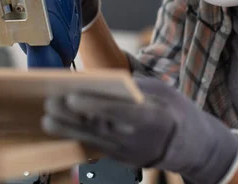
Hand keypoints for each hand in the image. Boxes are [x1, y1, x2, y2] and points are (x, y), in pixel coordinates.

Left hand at [42, 77, 237, 183]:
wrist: (190, 147)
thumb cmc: (177, 113)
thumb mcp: (164, 92)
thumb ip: (136, 86)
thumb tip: (107, 80)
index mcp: (152, 118)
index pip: (118, 111)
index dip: (94, 105)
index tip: (73, 97)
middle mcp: (137, 138)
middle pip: (100, 126)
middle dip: (72, 116)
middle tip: (51, 102)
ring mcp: (127, 152)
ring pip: (92, 139)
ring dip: (68, 129)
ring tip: (47, 118)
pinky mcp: (120, 158)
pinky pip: (95, 146)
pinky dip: (76, 136)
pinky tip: (59, 129)